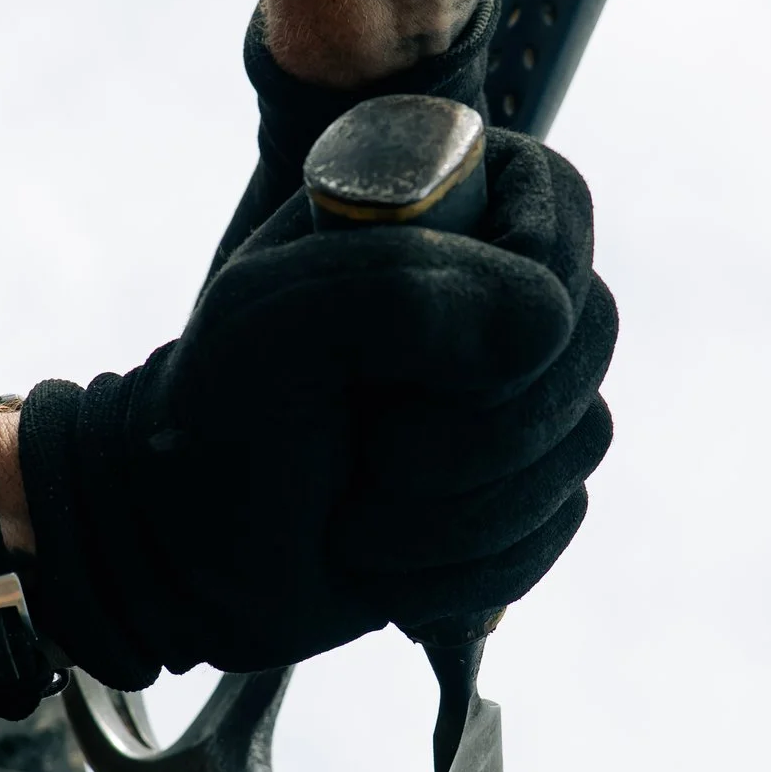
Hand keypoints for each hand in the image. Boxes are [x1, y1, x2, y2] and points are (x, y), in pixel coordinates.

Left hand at [16, 134, 614, 685]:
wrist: (184, 553)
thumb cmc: (217, 418)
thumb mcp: (272, 325)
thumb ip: (398, 290)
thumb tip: (544, 326)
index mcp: (442, 203)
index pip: (563, 210)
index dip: (519, 294)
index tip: (419, 364)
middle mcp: (496, 285)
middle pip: (586, 338)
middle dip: (479, 430)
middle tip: (373, 457)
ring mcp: (519, 389)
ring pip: (580, 439)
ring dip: (463, 513)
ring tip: (358, 523)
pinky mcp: (525, 484)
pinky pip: (560, 523)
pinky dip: (470, 567)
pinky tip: (388, 568)